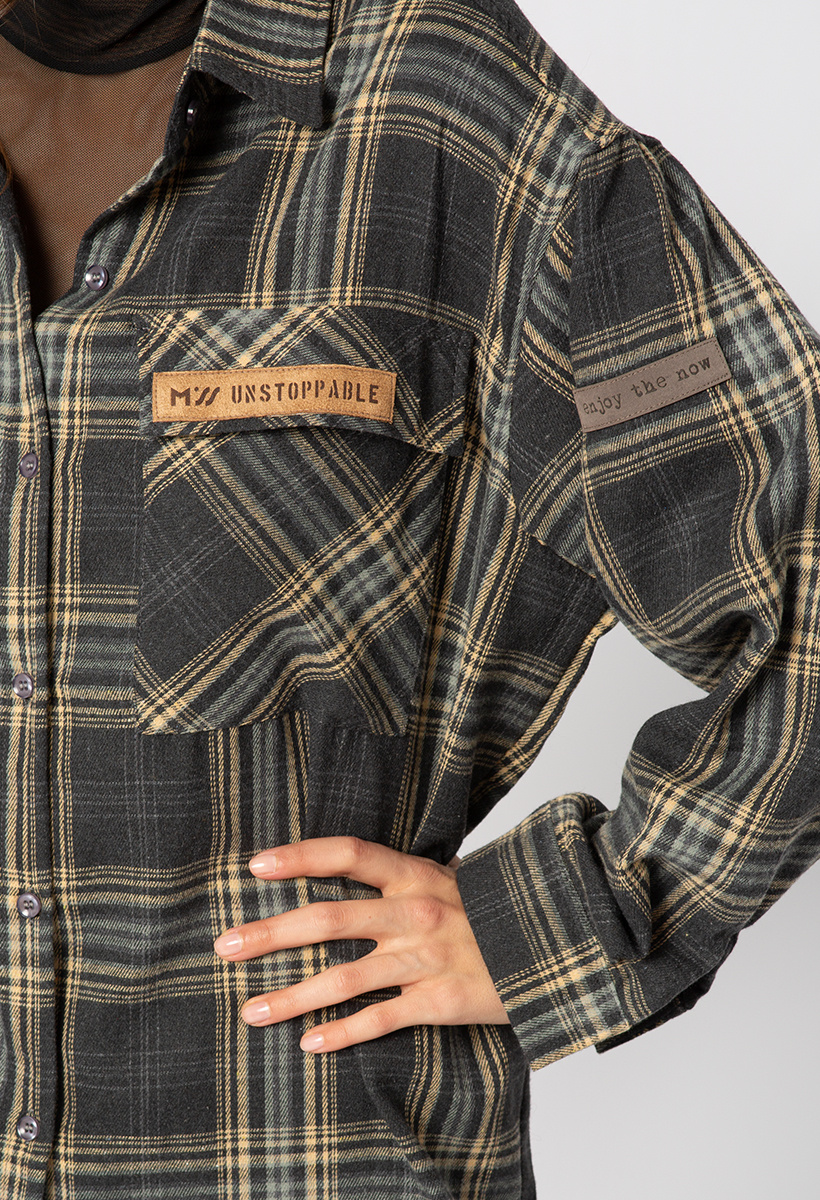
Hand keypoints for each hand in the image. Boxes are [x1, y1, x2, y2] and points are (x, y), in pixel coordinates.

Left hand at [213, 836, 508, 1052]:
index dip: (300, 857)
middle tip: (225, 945)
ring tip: (251, 1011)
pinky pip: (380, 1019)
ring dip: (292, 997)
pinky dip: (341, 1034)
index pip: (348, 855)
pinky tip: (308, 1044)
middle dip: (271, 933)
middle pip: (328, 920)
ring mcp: (426, 959)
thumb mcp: (452, 878)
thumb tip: (355, 863)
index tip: (256, 865)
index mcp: (416, 875)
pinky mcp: (440, 1001)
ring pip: (344, 979)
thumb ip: (404, 875)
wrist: (554, 945)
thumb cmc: (493, 911)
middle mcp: (415, 913)